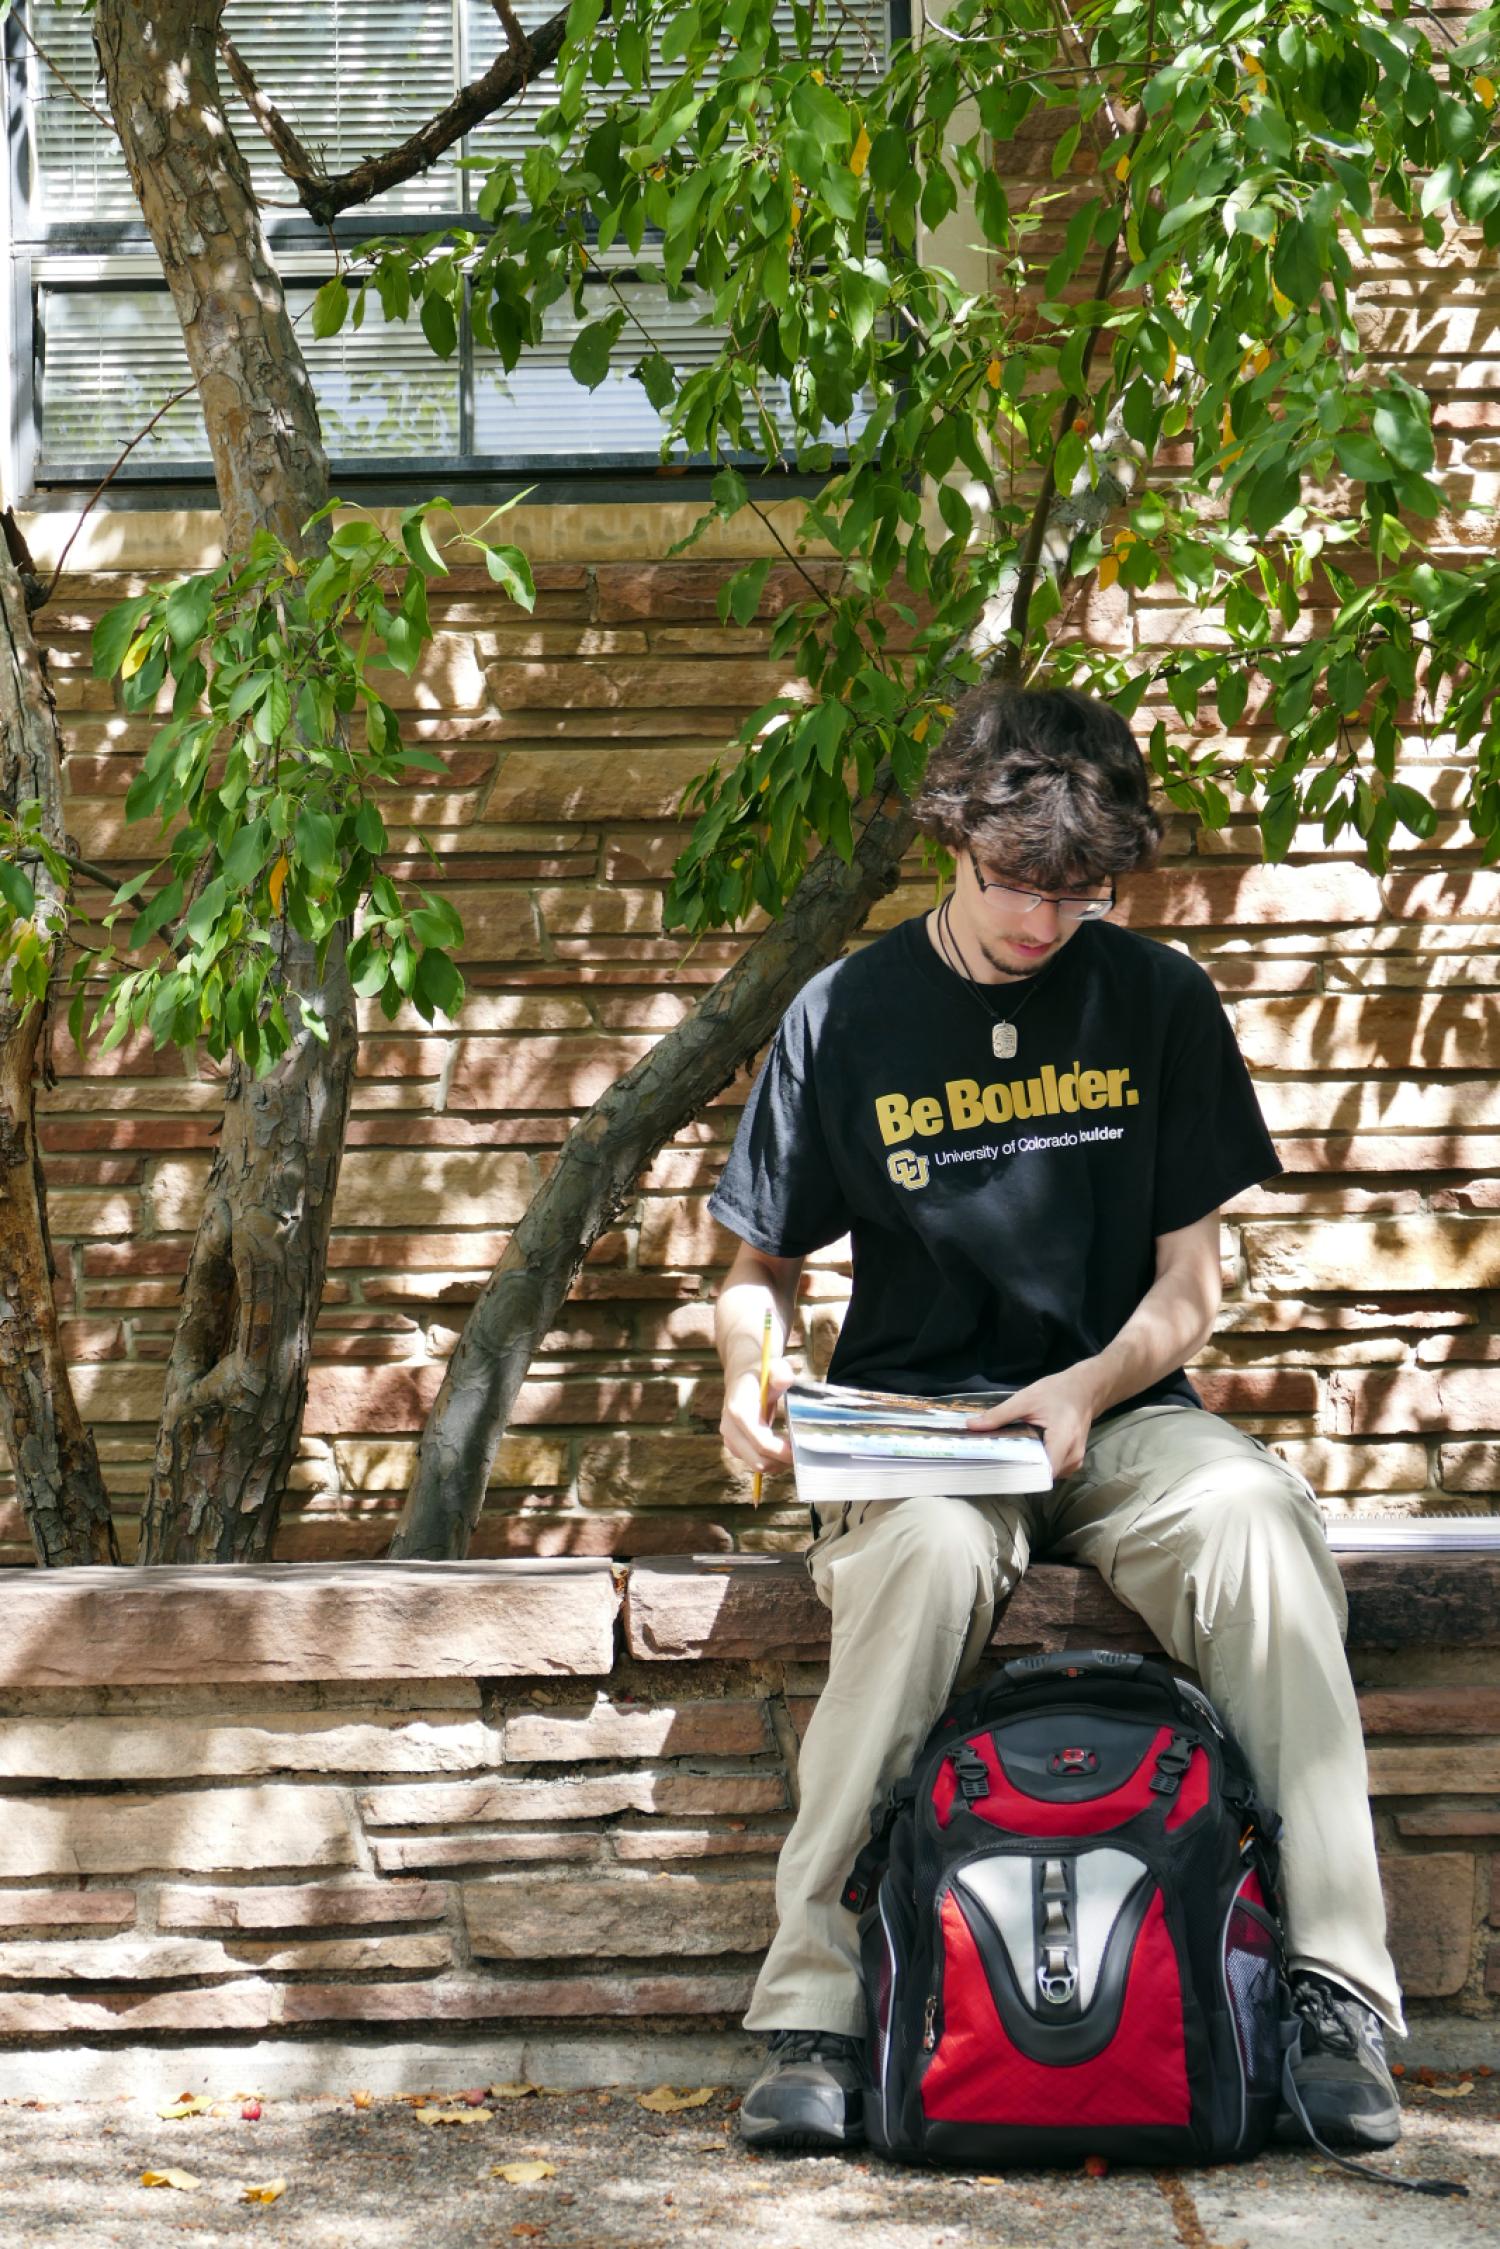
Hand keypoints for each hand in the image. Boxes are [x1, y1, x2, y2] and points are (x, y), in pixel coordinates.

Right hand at [720, 1357, 796, 1476]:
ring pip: (757, 1465)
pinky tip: (781, 1446)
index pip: (762, 1443)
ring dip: (777, 1462)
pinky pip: (754, 1462)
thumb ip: (781, 1371)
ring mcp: (729, 1439)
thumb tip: (785, 1380)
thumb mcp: (773, 1366)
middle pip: (758, 1461)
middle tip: (801, 1452)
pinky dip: (770, 1459)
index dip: (783, 1452)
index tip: (801, 1448)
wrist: (743, 1376)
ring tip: (792, 1447)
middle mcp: (730, 1428)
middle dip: (781, 1461)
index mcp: (739, 1411)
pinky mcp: (734, 1446)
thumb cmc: (762, 1373)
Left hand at [967, 1363, 1102, 1477]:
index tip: (997, 1470)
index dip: (1019, 1475)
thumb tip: (971, 1425)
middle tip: (994, 1462)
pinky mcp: (1072, 1461)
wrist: (1085, 1389)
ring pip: (1045, 1475)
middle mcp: (1073, 1456)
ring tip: (1006, 1457)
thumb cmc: (1058, 1391)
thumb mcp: (1026, 1398)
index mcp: (1064, 1439)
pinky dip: (1037, 1463)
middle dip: (1018, 1470)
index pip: (1042, 1472)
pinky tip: (1023, 1453)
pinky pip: (1052, 1469)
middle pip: (1041, 1476)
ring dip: (1028, 1467)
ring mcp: (1075, 1461)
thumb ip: (1000, 1415)